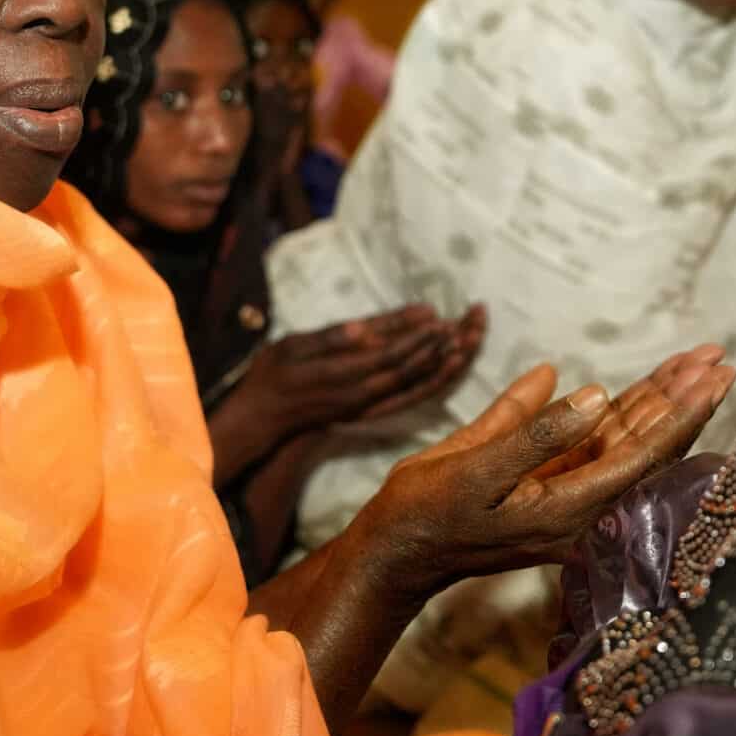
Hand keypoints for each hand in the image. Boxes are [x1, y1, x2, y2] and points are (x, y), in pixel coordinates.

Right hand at [240, 305, 478, 438]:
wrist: (265, 419)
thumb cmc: (273, 375)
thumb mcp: (293, 347)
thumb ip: (331, 339)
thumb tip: (365, 330)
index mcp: (344, 376)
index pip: (392, 355)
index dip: (419, 337)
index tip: (441, 317)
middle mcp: (363, 395)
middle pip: (414, 370)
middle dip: (444, 345)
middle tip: (471, 321)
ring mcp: (369, 407)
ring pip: (417, 387)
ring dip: (446, 364)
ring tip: (470, 341)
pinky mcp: (371, 413)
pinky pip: (410, 399)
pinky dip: (432, 384)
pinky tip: (448, 368)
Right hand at [355, 348, 735, 596]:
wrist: (397, 549)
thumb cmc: (429, 510)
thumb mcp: (475, 468)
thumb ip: (535, 434)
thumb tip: (593, 395)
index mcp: (568, 509)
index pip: (643, 457)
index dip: (681, 414)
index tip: (712, 378)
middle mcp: (580, 506)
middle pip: (646, 447)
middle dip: (682, 400)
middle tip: (715, 356)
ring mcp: (568, 495)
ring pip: (627, 441)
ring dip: (659, 400)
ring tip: (694, 361)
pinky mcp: (551, 484)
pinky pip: (597, 443)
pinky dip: (620, 410)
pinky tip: (638, 382)